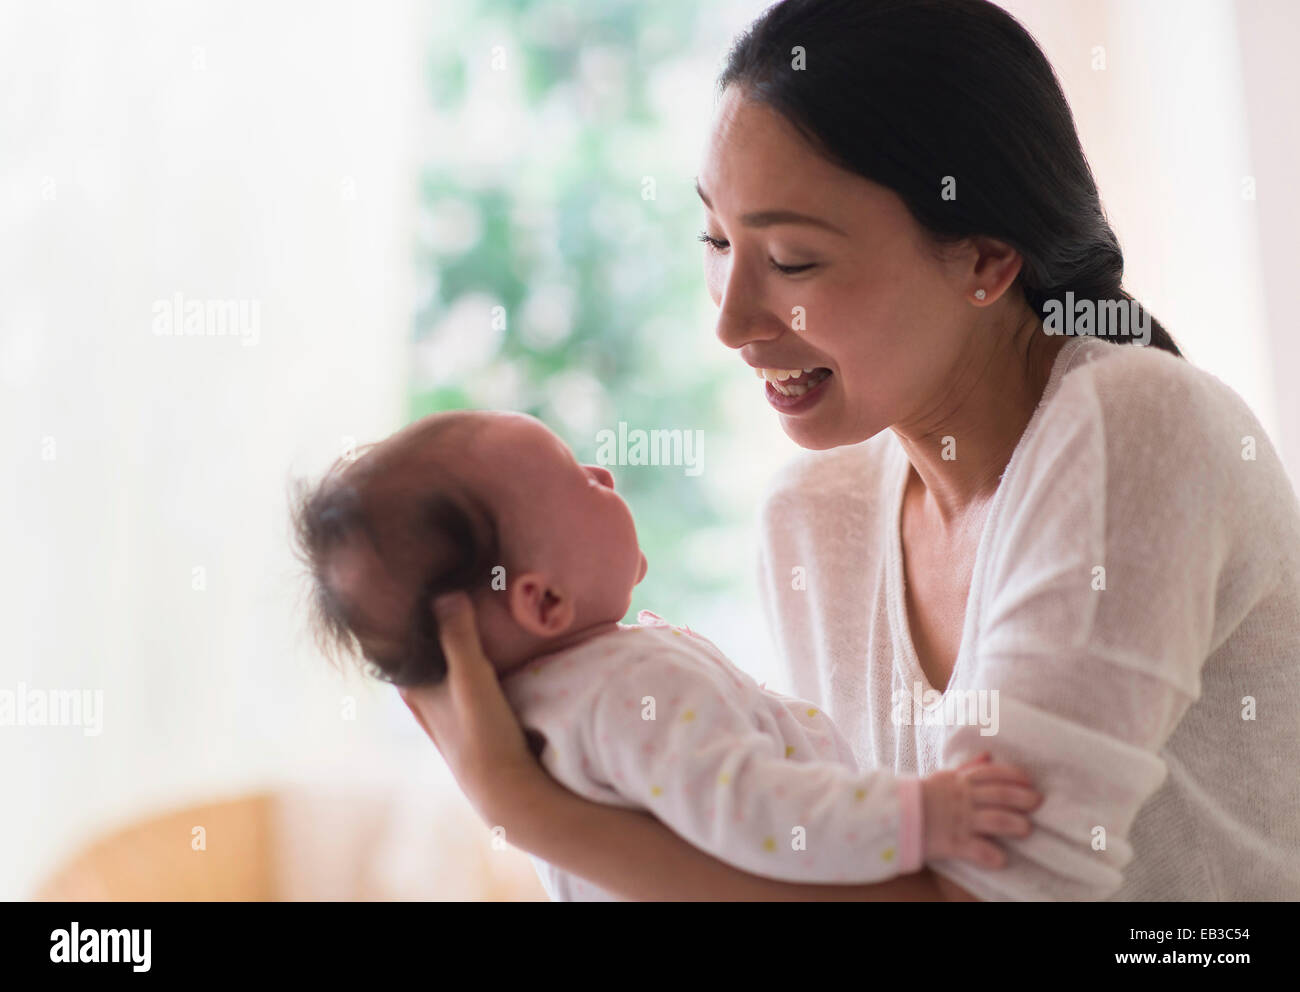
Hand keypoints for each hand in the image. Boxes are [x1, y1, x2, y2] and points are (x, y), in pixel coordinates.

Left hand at [397, 592, 539, 824]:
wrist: (504, 786)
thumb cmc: (481, 732)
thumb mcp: (470, 676)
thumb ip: (457, 635)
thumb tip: (445, 591)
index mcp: (411, 684)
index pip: (400, 638)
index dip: (409, 610)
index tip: (418, 581)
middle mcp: (420, 696)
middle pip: (421, 649)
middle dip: (431, 621)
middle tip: (449, 583)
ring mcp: (441, 708)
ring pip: (440, 664)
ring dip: (451, 639)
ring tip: (467, 604)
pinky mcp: (464, 716)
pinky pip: (458, 676)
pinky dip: (465, 657)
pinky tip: (483, 645)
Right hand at [920, 752, 1042, 867]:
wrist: (892, 815)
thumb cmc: (919, 796)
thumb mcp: (943, 777)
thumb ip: (967, 768)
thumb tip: (988, 755)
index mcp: (959, 781)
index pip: (992, 774)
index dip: (1014, 776)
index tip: (1029, 781)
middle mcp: (963, 798)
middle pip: (999, 794)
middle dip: (1021, 797)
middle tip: (1038, 802)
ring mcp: (959, 820)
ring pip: (994, 819)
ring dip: (1013, 823)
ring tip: (1026, 829)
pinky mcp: (953, 842)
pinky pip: (976, 849)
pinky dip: (990, 855)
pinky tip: (1001, 860)